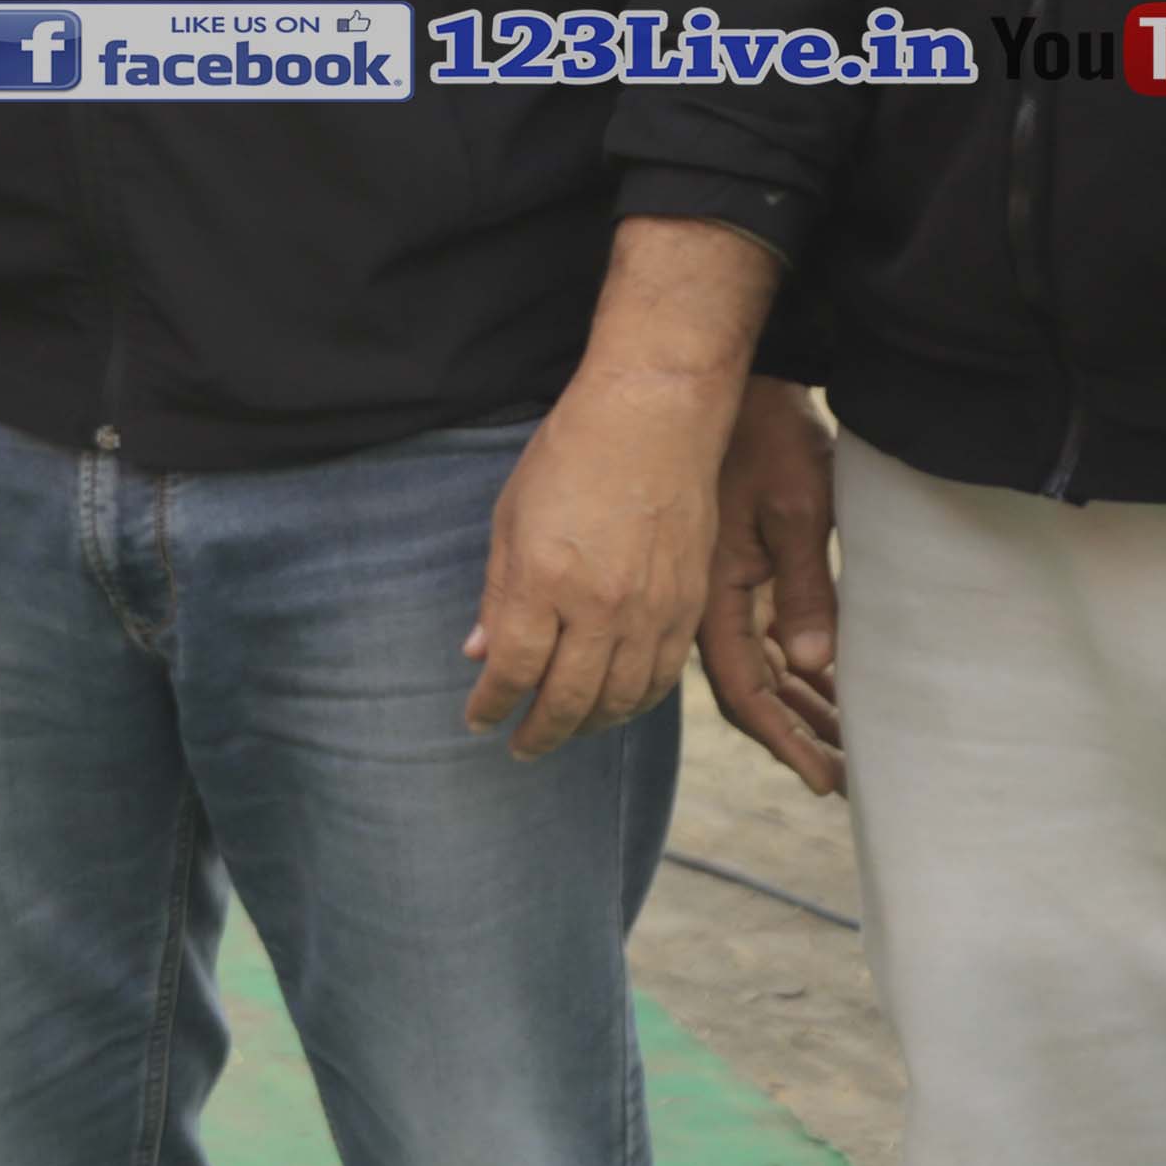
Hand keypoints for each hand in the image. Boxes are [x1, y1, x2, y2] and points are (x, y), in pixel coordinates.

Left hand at [465, 222, 766, 755]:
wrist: (654, 418)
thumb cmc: (571, 455)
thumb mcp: (511, 519)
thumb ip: (499, 594)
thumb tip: (480, 653)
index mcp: (545, 581)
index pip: (514, 670)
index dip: (492, 705)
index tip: (477, 720)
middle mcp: (601, 605)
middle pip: (568, 699)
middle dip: (538, 733)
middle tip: (518, 746)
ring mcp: (652, 609)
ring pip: (620, 699)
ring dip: (587, 725)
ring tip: (563, 729)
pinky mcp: (688, 605)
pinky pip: (662, 678)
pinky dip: (635, 703)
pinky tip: (614, 704)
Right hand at [695, 376, 843, 794]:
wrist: (734, 383)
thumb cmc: (769, 438)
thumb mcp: (797, 510)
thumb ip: (804, 590)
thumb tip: (813, 664)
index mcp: (712, 593)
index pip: (745, 691)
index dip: (784, 740)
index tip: (825, 779)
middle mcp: (705, 600)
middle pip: (748, 689)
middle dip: (797, 734)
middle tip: (846, 773)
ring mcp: (716, 586)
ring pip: (755, 665)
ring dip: (798, 702)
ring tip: (847, 735)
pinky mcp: (731, 568)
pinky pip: (756, 634)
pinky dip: (791, 665)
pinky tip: (823, 679)